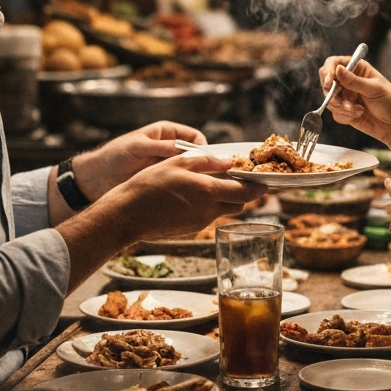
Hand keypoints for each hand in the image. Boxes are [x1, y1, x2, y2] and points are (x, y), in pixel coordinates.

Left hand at [73, 121, 206, 199]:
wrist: (96, 178)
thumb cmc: (114, 156)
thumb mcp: (136, 147)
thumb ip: (159, 147)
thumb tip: (181, 149)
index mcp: (166, 133)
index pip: (194, 137)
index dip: (203, 147)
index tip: (205, 160)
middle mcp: (170, 149)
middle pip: (196, 154)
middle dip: (204, 164)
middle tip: (211, 176)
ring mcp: (168, 166)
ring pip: (191, 171)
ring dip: (197, 178)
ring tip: (202, 188)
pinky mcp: (163, 182)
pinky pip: (181, 184)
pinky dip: (187, 188)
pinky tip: (190, 195)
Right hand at [115, 154, 264, 241]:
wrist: (127, 215)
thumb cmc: (148, 186)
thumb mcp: (177, 163)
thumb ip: (207, 162)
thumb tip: (229, 160)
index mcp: (208, 192)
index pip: (246, 192)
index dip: (258, 187)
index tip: (264, 180)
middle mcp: (208, 211)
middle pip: (239, 204)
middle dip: (243, 193)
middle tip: (239, 179)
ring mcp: (199, 223)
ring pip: (223, 211)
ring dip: (225, 199)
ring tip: (212, 184)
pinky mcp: (190, 230)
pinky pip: (207, 217)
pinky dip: (208, 206)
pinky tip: (192, 197)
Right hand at [316, 56, 390, 144]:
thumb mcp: (374, 89)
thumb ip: (355, 81)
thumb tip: (338, 70)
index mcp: (357, 69)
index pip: (334, 63)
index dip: (328, 71)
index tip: (329, 82)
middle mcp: (348, 81)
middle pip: (326, 81)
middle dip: (331, 93)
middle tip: (339, 100)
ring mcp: (345, 96)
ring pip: (330, 100)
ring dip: (342, 107)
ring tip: (358, 110)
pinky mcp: (344, 111)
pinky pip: (335, 113)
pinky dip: (346, 116)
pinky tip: (360, 115)